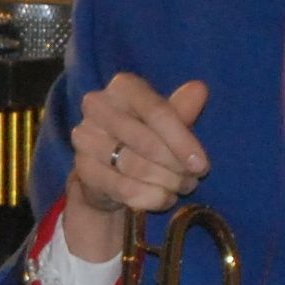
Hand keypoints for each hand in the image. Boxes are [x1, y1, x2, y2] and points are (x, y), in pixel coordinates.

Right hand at [63, 75, 209, 261]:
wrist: (110, 164)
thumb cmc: (145, 132)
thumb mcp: (167, 120)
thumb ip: (182, 109)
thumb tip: (199, 89)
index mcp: (123, 87)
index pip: (156, 111)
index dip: (182, 141)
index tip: (201, 165)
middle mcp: (97, 106)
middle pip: (146, 141)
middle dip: (175, 165)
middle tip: (193, 179)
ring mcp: (85, 138)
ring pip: (135, 166)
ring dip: (166, 182)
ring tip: (181, 187)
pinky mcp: (82, 168)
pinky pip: (123, 188)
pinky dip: (150, 197)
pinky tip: (165, 198)